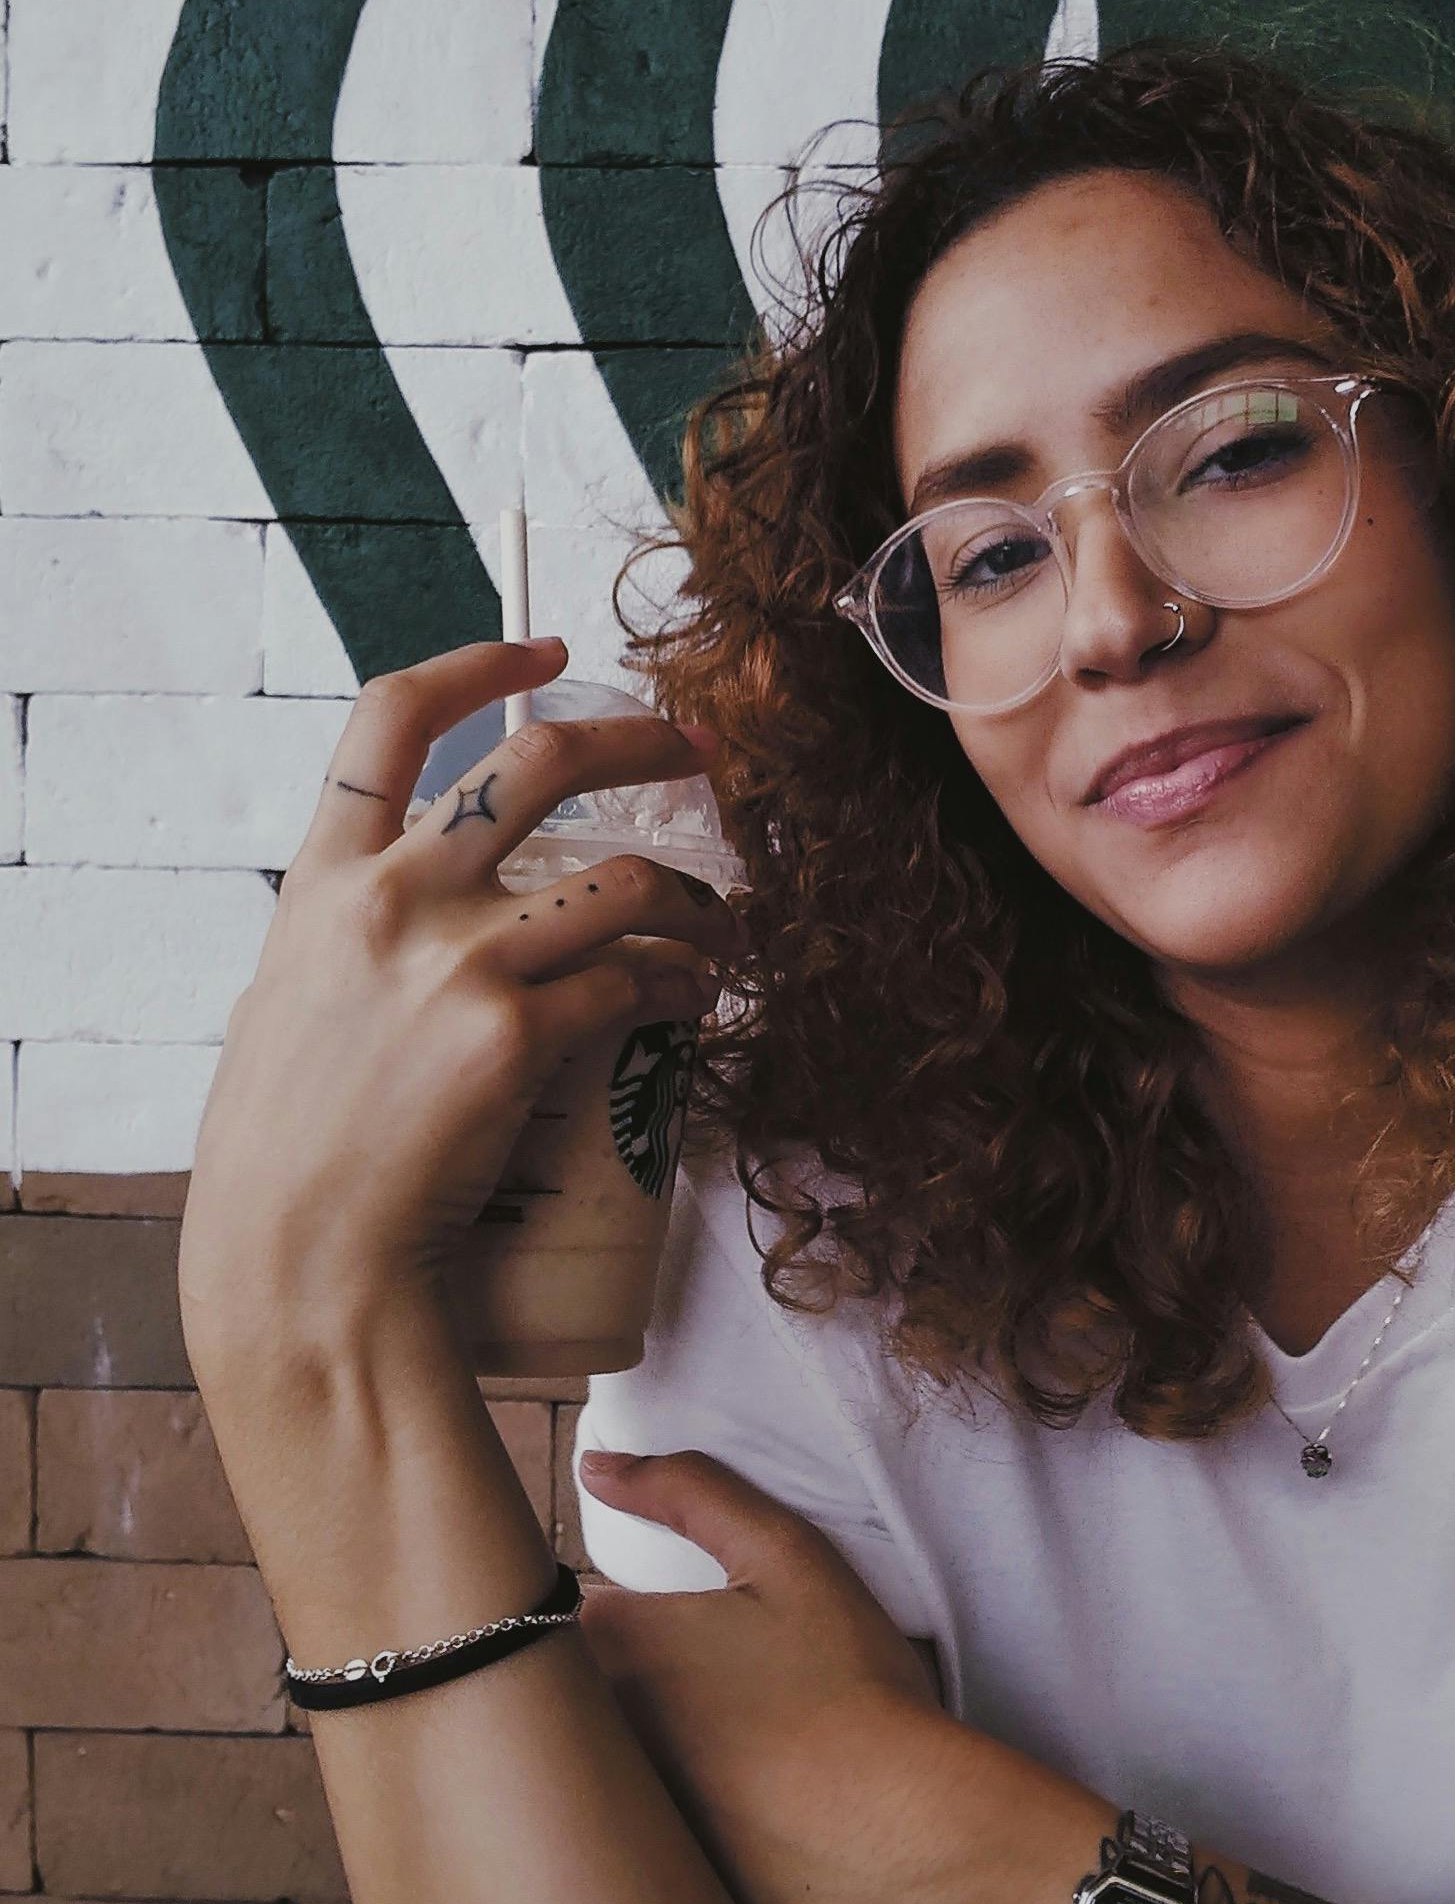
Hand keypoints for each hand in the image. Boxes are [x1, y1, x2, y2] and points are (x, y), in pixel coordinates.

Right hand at [179, 636, 743, 1359]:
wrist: (298, 1254)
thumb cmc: (285, 1148)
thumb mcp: (285, 1003)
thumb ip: (346, 936)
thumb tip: (404, 907)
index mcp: (322, 880)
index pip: (392, 716)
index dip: (479, 661)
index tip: (548, 649)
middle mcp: (392, 901)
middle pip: (539, 762)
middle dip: (639, 740)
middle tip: (696, 752)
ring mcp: (459, 964)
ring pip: (624, 876)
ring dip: (696, 892)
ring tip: (721, 922)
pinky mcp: (517, 1038)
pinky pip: (635, 979)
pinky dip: (681, 982)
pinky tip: (694, 999)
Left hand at [572, 1449, 975, 1903]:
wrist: (900, 1835)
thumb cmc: (849, 1686)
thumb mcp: (786, 1556)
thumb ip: (688, 1490)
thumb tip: (596, 1461)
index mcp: (609, 1644)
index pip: (567, 1605)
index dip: (623, 1607)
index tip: (681, 1622)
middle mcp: (588, 1733)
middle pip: (574, 1688)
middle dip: (624, 1681)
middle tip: (717, 1689)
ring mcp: (612, 1813)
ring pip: (602, 1761)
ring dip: (646, 1747)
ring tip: (738, 1751)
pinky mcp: (643, 1876)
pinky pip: (634, 1832)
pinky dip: (673, 1815)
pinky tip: (743, 1816)